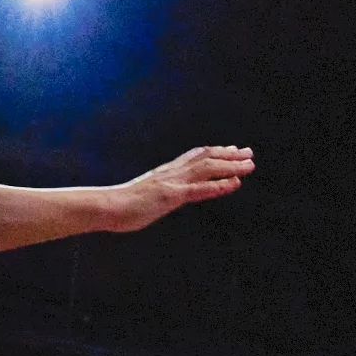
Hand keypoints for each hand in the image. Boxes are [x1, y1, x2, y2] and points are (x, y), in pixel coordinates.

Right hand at [108, 146, 254, 232]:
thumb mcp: (142, 195)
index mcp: (165, 172)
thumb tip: (158, 197)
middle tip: (249, 153)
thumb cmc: (118, 205)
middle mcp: (172, 173)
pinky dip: (219, 185)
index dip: (215, 152)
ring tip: (250, 165)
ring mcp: (172, 183)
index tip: (231, 149)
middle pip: (206, 158)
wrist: (105, 206)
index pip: (195, 157)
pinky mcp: (171, 196)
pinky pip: (200, 189)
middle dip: (230, 155)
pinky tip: (235, 183)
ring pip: (208, 169)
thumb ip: (155, 193)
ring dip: (231, 166)